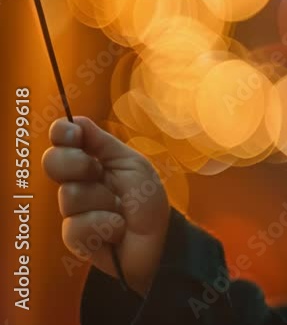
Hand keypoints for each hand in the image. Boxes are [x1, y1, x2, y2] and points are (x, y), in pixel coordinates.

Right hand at [43, 116, 170, 296]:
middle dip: (78, 165)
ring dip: (102, 202)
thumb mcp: (131, 164)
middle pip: (54, 162)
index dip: (64, 133)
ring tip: (120, 210)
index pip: (64, 139)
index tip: (73, 134)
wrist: (159, 239)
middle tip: (98, 173)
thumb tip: (76, 120)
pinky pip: (78, 224)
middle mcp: (77, 181)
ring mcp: (73, 209)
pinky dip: (105, 225)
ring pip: (70, 195)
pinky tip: (117, 229)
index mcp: (92, 159)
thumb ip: (104, 144)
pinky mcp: (74, 236)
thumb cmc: (147, 198)